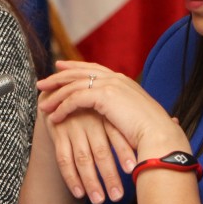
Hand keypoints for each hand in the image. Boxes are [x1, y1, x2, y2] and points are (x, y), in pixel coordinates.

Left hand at [38, 61, 190, 184]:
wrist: (160, 136)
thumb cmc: (151, 133)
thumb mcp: (136, 116)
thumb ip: (126, 110)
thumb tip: (125, 115)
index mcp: (124, 81)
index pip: (94, 69)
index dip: (75, 67)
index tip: (60, 67)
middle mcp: (116, 78)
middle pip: (79, 73)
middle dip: (59, 77)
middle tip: (42, 83)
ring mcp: (110, 85)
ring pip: (74, 85)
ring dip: (56, 95)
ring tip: (43, 105)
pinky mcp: (103, 96)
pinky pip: (75, 99)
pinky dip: (62, 108)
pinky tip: (53, 117)